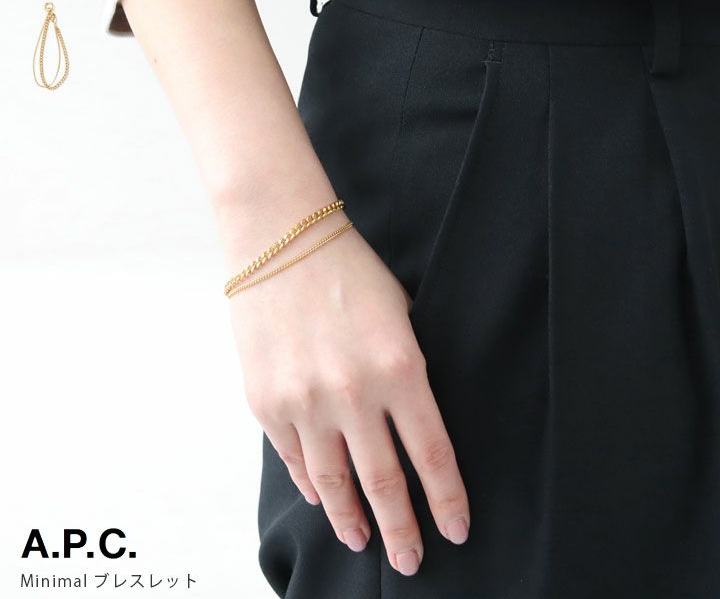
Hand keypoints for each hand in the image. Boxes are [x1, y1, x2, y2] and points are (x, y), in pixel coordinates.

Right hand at [228, 222, 469, 575]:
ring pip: (332, 482)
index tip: (455, 530)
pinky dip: (309, 482)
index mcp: (400, 368)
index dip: (446, 500)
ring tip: (363, 539)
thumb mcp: (400, 314)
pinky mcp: (265, 399)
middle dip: (401, 529)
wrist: (281, 239)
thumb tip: (407, 426)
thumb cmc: (349, 270)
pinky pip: (291, 457)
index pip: (432, 455)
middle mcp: (352, 393)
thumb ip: (407, 372)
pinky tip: (322, 497)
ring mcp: (303, 400)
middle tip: (411, 560)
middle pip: (383, 482)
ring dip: (350, 518)